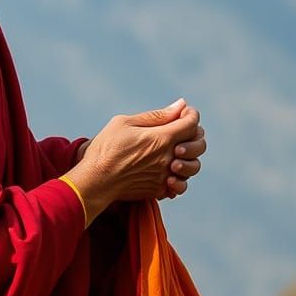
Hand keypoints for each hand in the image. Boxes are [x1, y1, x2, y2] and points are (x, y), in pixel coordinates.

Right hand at [62, 99, 199, 221]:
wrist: (95, 180)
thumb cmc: (106, 148)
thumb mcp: (126, 123)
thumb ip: (157, 116)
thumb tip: (180, 105)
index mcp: (162, 138)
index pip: (192, 123)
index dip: (191, 115)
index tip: (183, 112)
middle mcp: (168, 158)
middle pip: (199, 145)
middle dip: (194, 134)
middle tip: (180, 131)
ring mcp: (165, 176)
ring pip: (193, 167)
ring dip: (189, 157)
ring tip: (175, 153)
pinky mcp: (158, 190)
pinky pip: (180, 185)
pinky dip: (179, 178)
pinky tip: (168, 171)